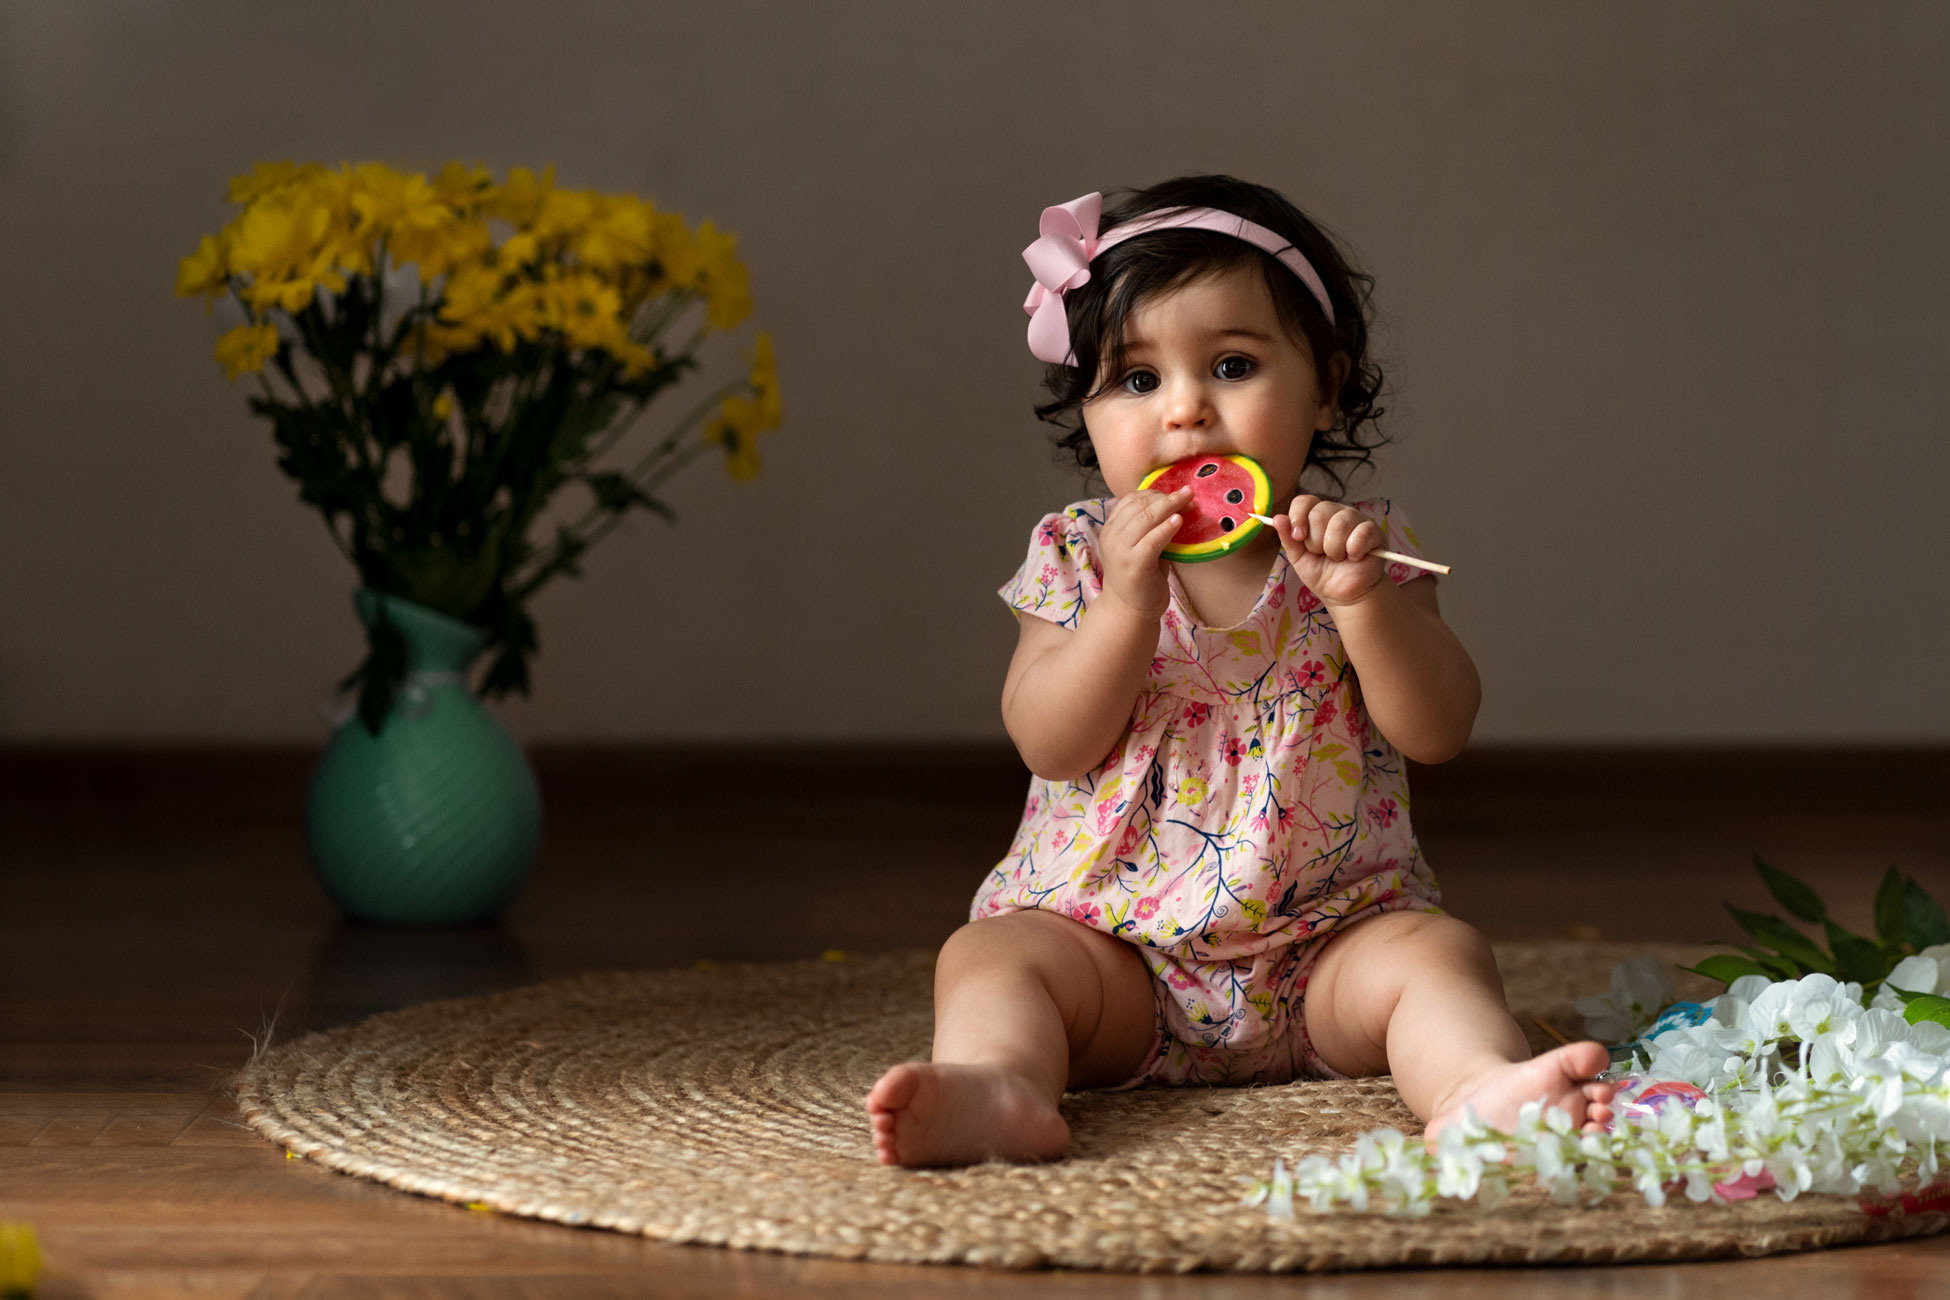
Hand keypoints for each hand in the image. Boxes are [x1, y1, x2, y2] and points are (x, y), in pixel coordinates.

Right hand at [1099, 487, 1190, 619]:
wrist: (1129, 610)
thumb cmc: (1139, 577)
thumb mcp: (1139, 546)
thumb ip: (1149, 527)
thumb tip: (1175, 504)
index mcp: (1110, 529)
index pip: (1130, 500)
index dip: (1154, 492)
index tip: (1175, 493)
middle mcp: (1111, 537)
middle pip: (1139, 505)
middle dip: (1166, 496)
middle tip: (1187, 493)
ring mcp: (1120, 550)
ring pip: (1146, 517)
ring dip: (1170, 506)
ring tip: (1188, 502)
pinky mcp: (1134, 564)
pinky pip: (1153, 539)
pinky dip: (1167, 527)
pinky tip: (1179, 521)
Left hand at [1271, 495, 1387, 608]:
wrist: (1343, 593)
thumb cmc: (1322, 573)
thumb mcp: (1299, 558)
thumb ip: (1288, 539)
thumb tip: (1278, 518)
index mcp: (1317, 515)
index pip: (1304, 501)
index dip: (1298, 517)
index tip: (1298, 537)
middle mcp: (1337, 512)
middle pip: (1320, 512)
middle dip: (1316, 541)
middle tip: (1323, 554)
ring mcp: (1357, 520)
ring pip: (1340, 523)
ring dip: (1334, 549)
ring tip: (1338, 558)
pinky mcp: (1374, 532)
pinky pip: (1361, 534)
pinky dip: (1353, 551)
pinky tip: (1355, 558)